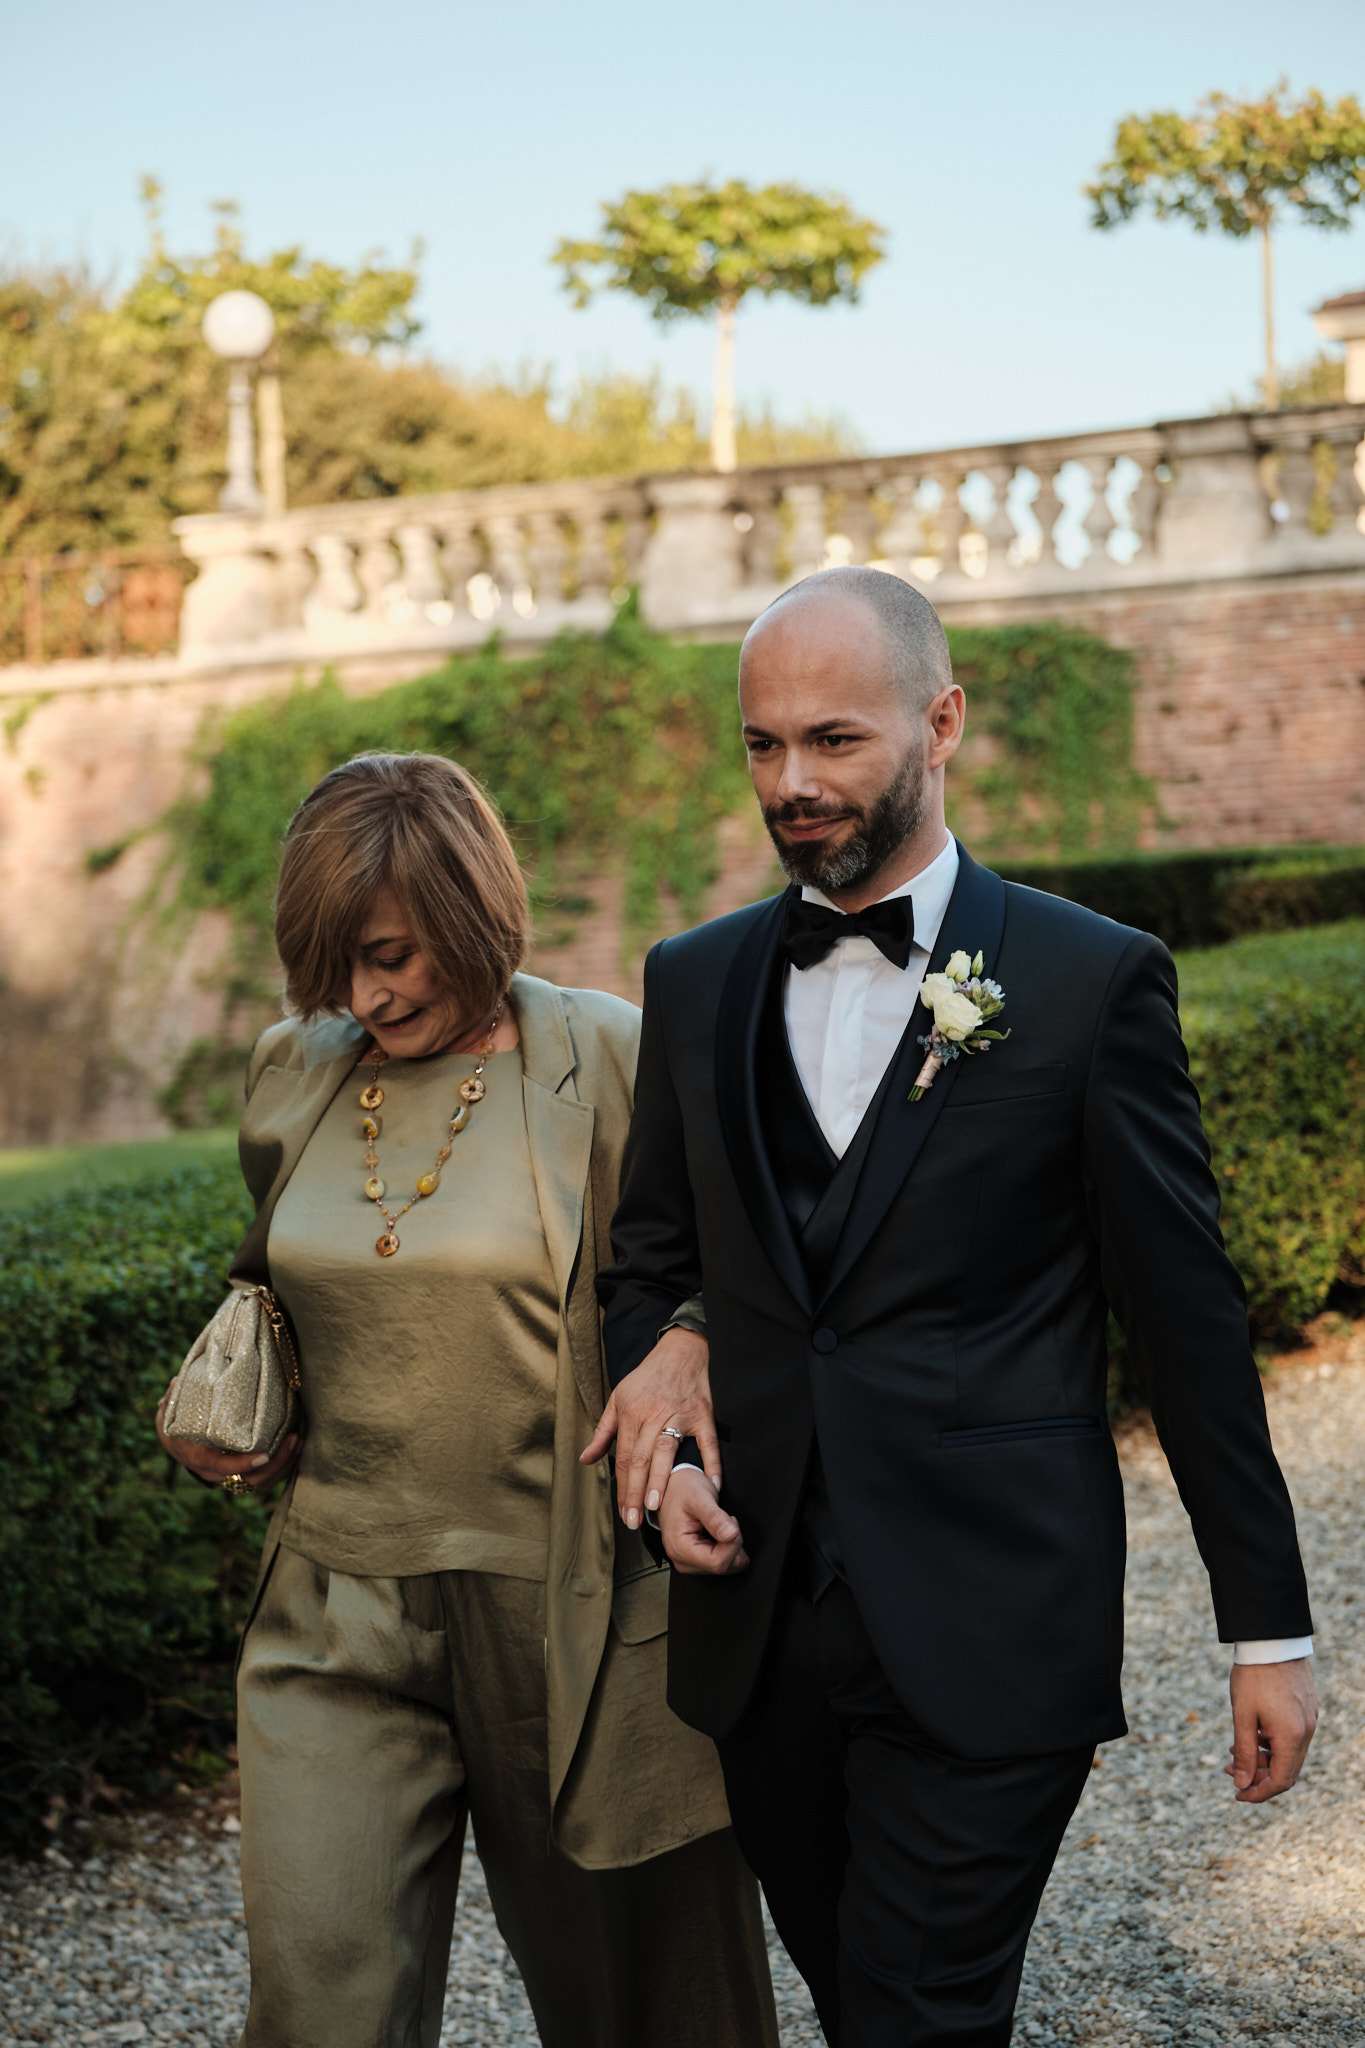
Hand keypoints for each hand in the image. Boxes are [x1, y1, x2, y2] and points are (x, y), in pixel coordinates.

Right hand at [155, 1379, 301, 1493]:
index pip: (223, 1467)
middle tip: (293, 1438)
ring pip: (263, 1481)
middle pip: (252, 1479)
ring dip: (285, 1464)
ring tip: (298, 1440)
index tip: (264, 1455)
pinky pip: (268, 1477)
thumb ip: (173, 1399)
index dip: (244, 1464)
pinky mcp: (246, 1473)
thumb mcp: (170, 1414)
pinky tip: (297, 1444)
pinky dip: (285, 1465)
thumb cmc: (178, 1425)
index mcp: (201, 1459)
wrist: (178, 1445)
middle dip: (277, 1463)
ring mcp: (234, 1475)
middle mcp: (219, 1473)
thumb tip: (176, 1382)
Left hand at [580, 1327, 718, 1529]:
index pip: (625, 1458)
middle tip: (635, 1520)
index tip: (624, 1512)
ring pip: (667, 1451)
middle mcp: (653, 1415)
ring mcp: (680, 1414)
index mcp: (631, 1414)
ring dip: (661, 1479)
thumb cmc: (647, 1378)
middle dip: (637, 1492)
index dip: (623, 1487)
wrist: (680, 1350)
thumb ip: (602, 1432)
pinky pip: (708, 1442)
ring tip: (656, 1505)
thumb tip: (585, 1459)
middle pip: (642, 1459)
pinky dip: (712, 1463)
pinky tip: (711, 1485)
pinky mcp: (703, 1414)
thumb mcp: (617, 1399)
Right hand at [659, 1466, 748, 1575]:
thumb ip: (715, 1517)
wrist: (672, 1487)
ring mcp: (688, 1562)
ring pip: (725, 1567)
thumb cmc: (682, 1490)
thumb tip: (731, 1535)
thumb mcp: (699, 1496)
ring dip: (731, 1546)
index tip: (730, 1521)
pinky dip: (727, 1548)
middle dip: (733, 1544)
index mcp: (679, 1548)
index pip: (717, 1563)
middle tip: (726, 1520)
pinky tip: (717, 1533)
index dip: (733, 1544)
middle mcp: (682, 1560)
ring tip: (719, 1525)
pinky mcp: (696, 1561)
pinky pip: (722, 1562)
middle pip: (722, 1567)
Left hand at [1225, 1658, 1318, 1801]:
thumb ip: (1244, 1752)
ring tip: (1234, 1750)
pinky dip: (1272, 1743)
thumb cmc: (1253, 1675)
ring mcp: (1309, 1720)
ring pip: (1288, 1754)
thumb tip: (1242, 1784)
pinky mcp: (1307, 1709)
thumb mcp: (1242, 1715)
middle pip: (1286, 1771)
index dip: (1258, 1793)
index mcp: (1291, 1737)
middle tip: (1230, 1770)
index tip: (1237, 1794)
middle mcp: (1306, 1732)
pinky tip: (1252, 1733)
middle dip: (1257, 1776)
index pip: (1279, 1782)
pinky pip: (1292, 1738)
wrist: (1270, 1640)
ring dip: (1263, 1759)